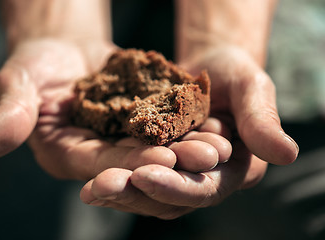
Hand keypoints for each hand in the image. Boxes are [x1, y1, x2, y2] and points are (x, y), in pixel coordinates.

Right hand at [0, 39, 230, 182]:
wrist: (63, 49)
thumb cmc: (35, 64)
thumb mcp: (18, 84)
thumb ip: (11, 114)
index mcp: (67, 155)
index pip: (101, 164)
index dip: (131, 161)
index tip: (163, 155)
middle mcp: (99, 155)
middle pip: (137, 163)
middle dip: (172, 161)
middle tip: (208, 156)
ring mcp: (123, 141)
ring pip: (159, 149)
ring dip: (189, 147)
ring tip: (220, 143)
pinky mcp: (142, 124)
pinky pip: (169, 127)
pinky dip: (191, 126)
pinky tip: (216, 121)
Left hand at [79, 44, 298, 218]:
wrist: (205, 68)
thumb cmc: (232, 74)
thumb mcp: (251, 88)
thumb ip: (262, 120)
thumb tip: (287, 154)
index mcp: (233, 169)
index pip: (205, 189)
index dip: (176, 186)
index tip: (144, 175)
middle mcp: (203, 179)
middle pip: (171, 199)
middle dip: (137, 194)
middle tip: (103, 188)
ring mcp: (177, 174)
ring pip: (148, 193)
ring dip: (119, 193)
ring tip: (91, 190)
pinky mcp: (153, 162)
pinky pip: (133, 176)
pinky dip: (113, 178)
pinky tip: (89, 179)